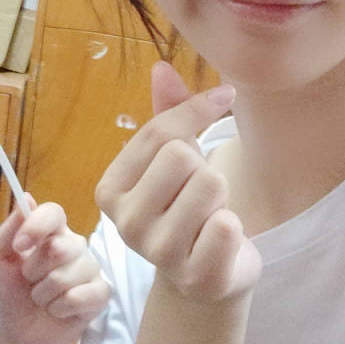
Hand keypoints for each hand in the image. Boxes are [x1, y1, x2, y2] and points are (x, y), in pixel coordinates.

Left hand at [0, 196, 110, 343]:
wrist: (15, 330)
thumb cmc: (9, 289)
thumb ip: (9, 228)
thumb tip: (27, 198)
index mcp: (51, 231)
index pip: (53, 212)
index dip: (36, 227)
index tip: (19, 246)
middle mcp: (74, 245)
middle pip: (60, 246)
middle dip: (35, 271)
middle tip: (29, 281)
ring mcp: (90, 269)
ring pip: (68, 275)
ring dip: (44, 293)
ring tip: (41, 298)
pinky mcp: (100, 294)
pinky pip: (83, 296)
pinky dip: (60, 307)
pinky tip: (57, 310)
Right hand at [95, 62, 260, 303]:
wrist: (205, 277)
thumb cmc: (187, 208)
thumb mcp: (173, 161)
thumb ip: (168, 114)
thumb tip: (161, 66)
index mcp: (109, 190)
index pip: (158, 132)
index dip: (198, 109)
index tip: (224, 97)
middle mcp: (124, 223)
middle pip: (183, 156)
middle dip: (205, 167)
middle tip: (200, 194)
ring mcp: (158, 254)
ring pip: (209, 184)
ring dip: (221, 197)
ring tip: (208, 217)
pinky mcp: (195, 277)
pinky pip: (227, 227)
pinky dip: (234, 227)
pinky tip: (220, 243)